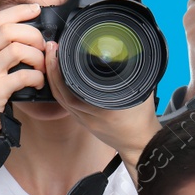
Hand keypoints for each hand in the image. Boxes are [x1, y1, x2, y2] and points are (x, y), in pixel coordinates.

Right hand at [0, 2, 47, 139]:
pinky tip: (38, 82)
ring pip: (17, 50)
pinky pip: (23, 76)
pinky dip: (37, 77)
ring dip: (37, 57)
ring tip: (41, 67)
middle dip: (33, 35)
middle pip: (9, 30)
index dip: (19, 11)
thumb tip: (28, 31)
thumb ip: (0, 47)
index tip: (36, 9)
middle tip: (43, 47)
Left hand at [43, 41, 160, 162]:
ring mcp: (85, 120)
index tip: (59, 51)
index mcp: (103, 109)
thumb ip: (133, 74)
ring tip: (52, 59)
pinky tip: (59, 78)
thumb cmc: (143, 121)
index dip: (61, 69)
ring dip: (53, 79)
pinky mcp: (84, 122)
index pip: (73, 88)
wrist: (141, 144)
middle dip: (52, 69)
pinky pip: (66, 105)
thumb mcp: (142, 92)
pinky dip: (60, 89)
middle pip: (61, 93)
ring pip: (61, 99)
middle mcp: (90, 116)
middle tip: (51, 49)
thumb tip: (129, 53)